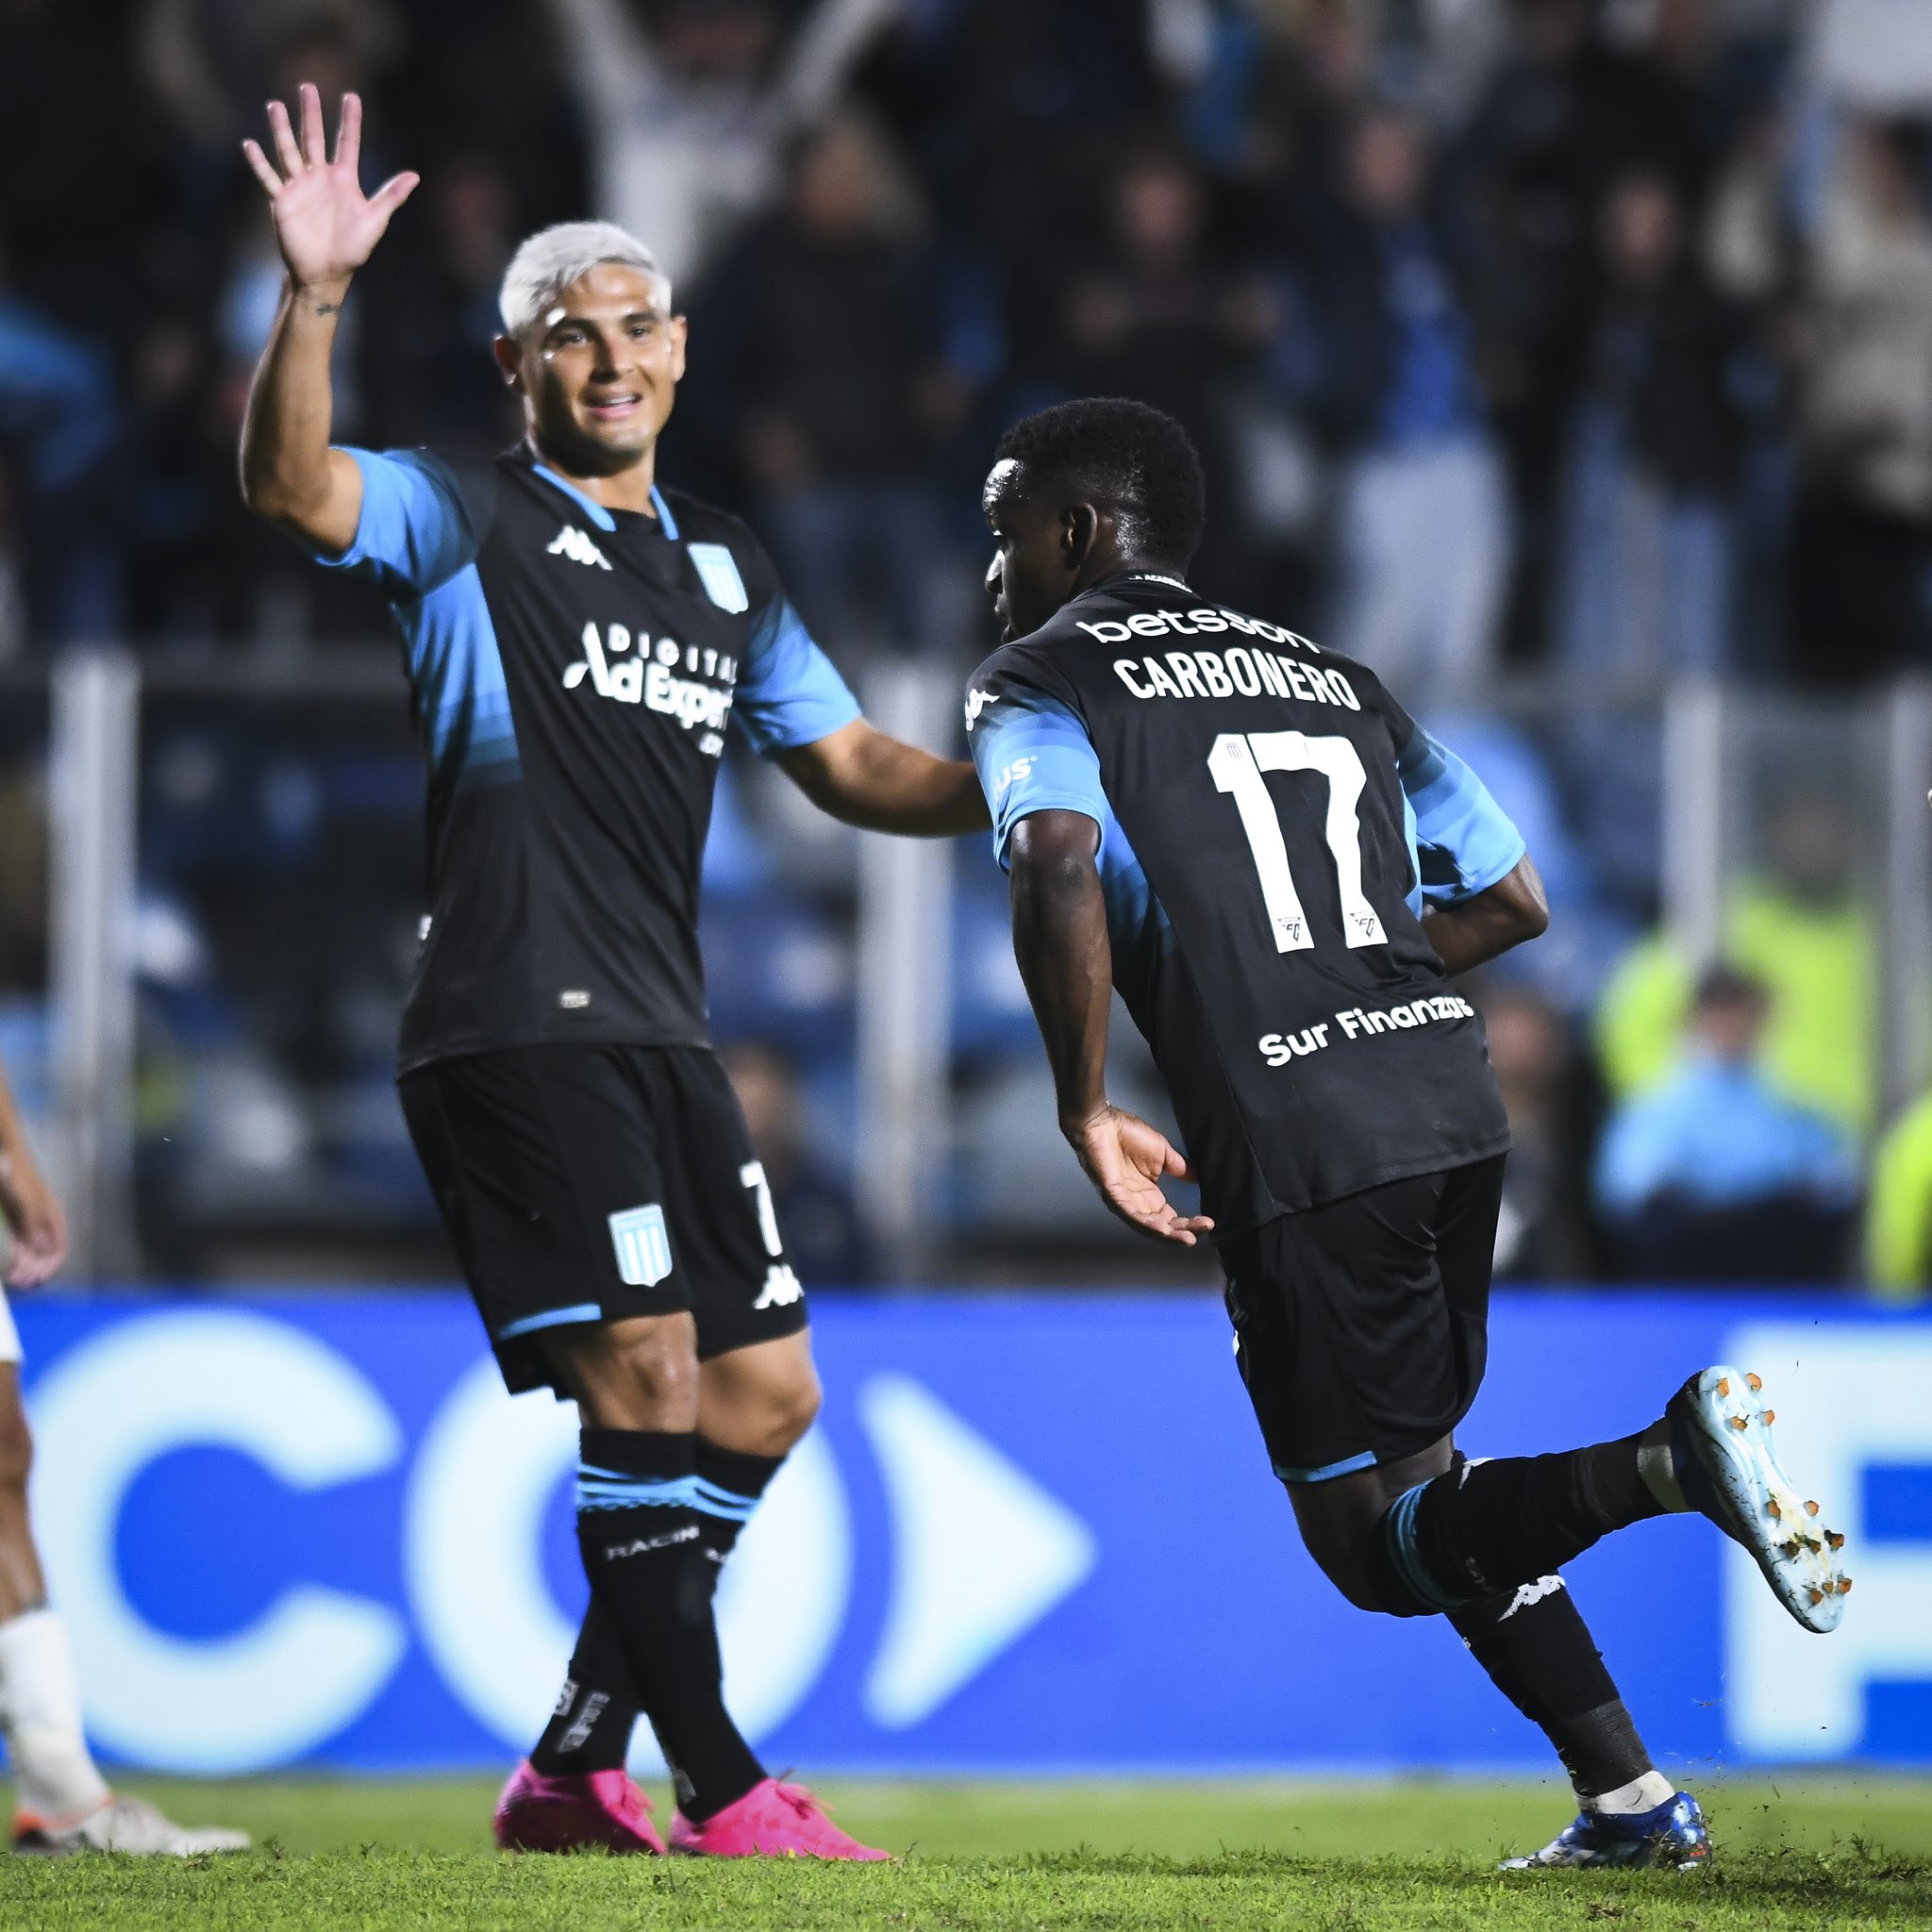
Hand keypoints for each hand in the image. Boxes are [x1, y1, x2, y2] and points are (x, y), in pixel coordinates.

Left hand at [0, 1144, 66, 1288]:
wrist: (7, 1161)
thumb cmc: (20, 1178)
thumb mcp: (27, 1203)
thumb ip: (33, 1226)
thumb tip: (41, 1249)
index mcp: (53, 1218)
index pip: (59, 1248)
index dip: (52, 1265)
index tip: (39, 1279)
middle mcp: (44, 1224)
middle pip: (45, 1253)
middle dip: (36, 1270)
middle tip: (23, 1283)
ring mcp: (30, 1223)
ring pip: (32, 1252)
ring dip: (25, 1267)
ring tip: (16, 1280)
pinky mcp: (17, 1222)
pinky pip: (20, 1246)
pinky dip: (16, 1258)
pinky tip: (10, 1267)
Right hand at [242, 84, 418, 293]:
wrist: (327, 273)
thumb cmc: (353, 249)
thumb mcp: (376, 221)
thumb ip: (392, 196)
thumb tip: (415, 175)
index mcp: (344, 179)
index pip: (347, 143)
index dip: (350, 121)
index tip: (352, 96)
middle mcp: (320, 177)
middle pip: (314, 138)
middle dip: (311, 114)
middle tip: (307, 86)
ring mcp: (299, 187)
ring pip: (288, 151)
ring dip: (281, 130)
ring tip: (275, 105)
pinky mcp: (283, 201)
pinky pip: (268, 179)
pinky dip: (259, 164)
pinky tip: (249, 145)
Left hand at [1064, 1104, 1214, 1246]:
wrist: (1103, 1122)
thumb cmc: (1127, 1135)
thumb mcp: (1163, 1153)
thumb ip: (1179, 1167)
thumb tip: (1198, 1178)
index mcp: (1148, 1194)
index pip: (1170, 1217)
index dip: (1189, 1223)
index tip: (1209, 1222)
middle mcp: (1137, 1203)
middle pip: (1163, 1226)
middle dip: (1184, 1231)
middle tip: (1204, 1228)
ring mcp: (1124, 1202)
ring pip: (1148, 1227)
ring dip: (1169, 1234)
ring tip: (1188, 1237)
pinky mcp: (1113, 1196)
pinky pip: (1131, 1215)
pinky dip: (1147, 1224)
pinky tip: (1164, 1228)